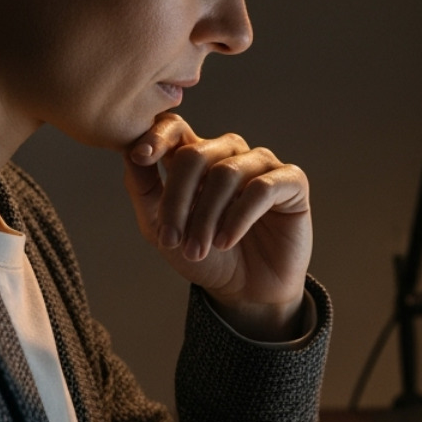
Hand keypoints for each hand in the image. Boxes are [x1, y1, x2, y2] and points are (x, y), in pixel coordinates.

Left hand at [124, 113, 311, 339]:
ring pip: (226, 172)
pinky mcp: (292, 182)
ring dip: (206, 216)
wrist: (247, 293)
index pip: (176, 128)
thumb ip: (144, 190)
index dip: (157, 135)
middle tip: (172, 240)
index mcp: (196, 159)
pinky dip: (238, 217)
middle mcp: (229, 155)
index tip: (140, 157)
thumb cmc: (206, 258)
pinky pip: (262, 188)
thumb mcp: (161, 229)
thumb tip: (129, 153)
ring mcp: (262, 165)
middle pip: (195, 154)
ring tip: (199, 249)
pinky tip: (226, 241)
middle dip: (178, 200)